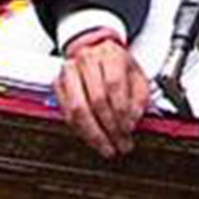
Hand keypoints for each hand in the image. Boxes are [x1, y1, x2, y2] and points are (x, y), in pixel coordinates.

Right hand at [54, 30, 148, 158]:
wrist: (95, 50)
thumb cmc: (118, 66)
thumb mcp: (137, 76)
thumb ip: (139, 98)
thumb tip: (132, 120)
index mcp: (110, 54)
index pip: (114, 85)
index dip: (121, 112)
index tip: (128, 130)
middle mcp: (87, 60)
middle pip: (96, 99)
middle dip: (110, 128)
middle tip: (120, 145)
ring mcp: (70, 71)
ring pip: (78, 108)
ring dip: (93, 133)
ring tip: (106, 147)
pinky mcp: (58, 83)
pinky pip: (67, 112)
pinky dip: (80, 130)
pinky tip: (92, 139)